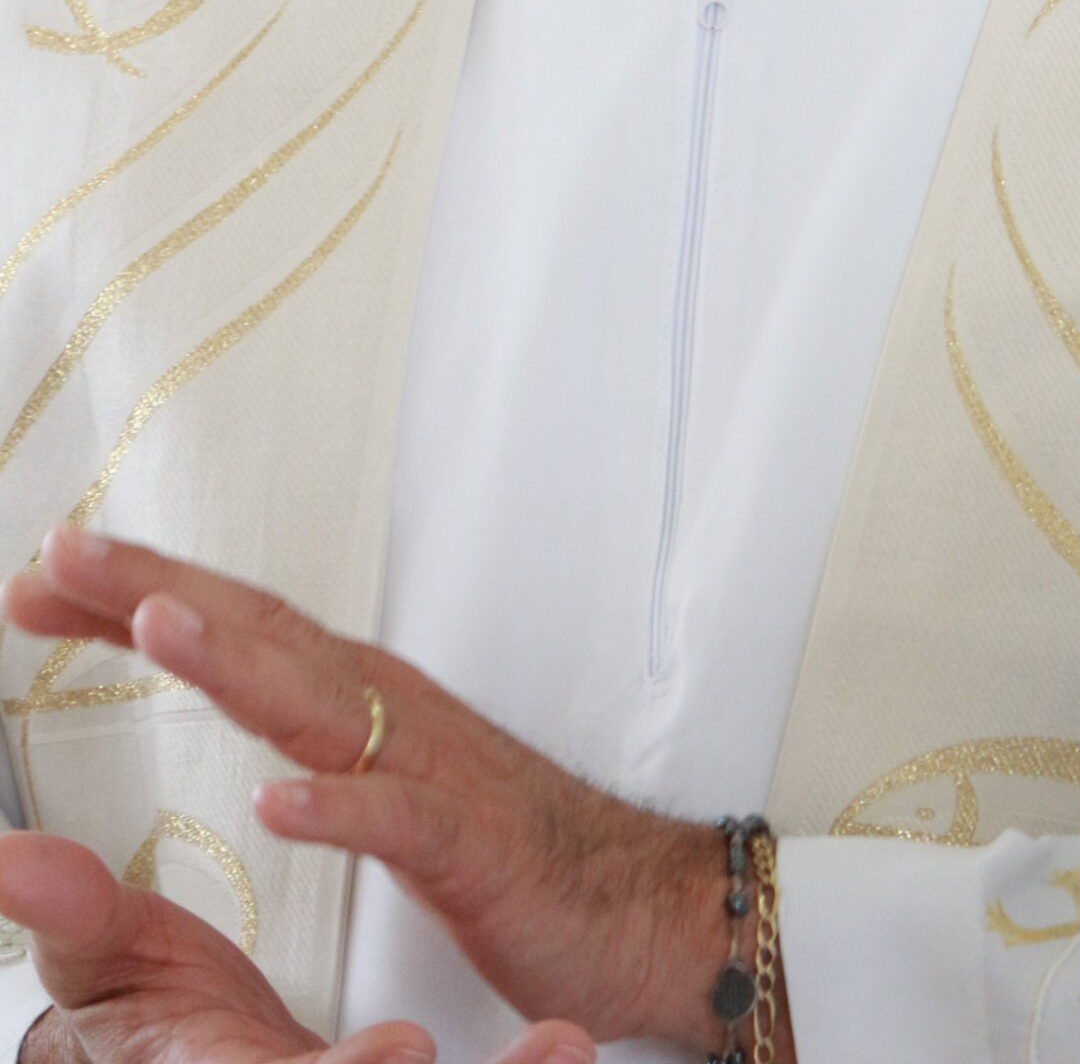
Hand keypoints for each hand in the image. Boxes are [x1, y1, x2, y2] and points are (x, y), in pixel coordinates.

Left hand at [1, 529, 783, 1057]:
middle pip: (257, 632)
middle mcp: (387, 708)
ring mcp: (431, 768)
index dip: (138, 590)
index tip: (43, 567)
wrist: (642, 904)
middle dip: (158, 589)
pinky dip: (337, 806)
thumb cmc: (502, 837)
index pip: (232, 621)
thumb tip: (215, 657)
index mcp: (358, 691)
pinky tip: (277, 802)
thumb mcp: (378, 766)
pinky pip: (397, 821)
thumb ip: (299, 716)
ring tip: (154, 627)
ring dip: (233, 660)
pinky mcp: (473, 844)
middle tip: (63, 552)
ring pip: (317, 701)